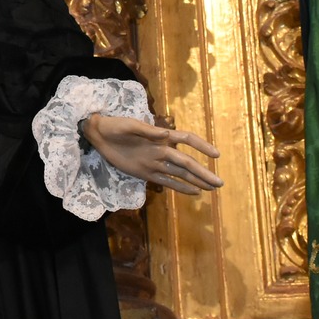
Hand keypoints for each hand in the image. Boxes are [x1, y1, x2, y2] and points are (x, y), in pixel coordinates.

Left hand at [80, 115, 221, 195]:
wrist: (99, 135)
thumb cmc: (116, 126)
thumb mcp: (130, 125)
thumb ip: (148, 131)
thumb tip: (168, 134)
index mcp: (161, 137)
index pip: (187, 140)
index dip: (202, 146)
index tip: (216, 155)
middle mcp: (162, 151)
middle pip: (187, 163)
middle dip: (203, 172)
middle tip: (219, 183)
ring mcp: (155, 163)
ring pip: (180, 174)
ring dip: (196, 181)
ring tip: (211, 189)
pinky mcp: (145, 173)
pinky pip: (166, 182)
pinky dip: (180, 188)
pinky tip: (193, 193)